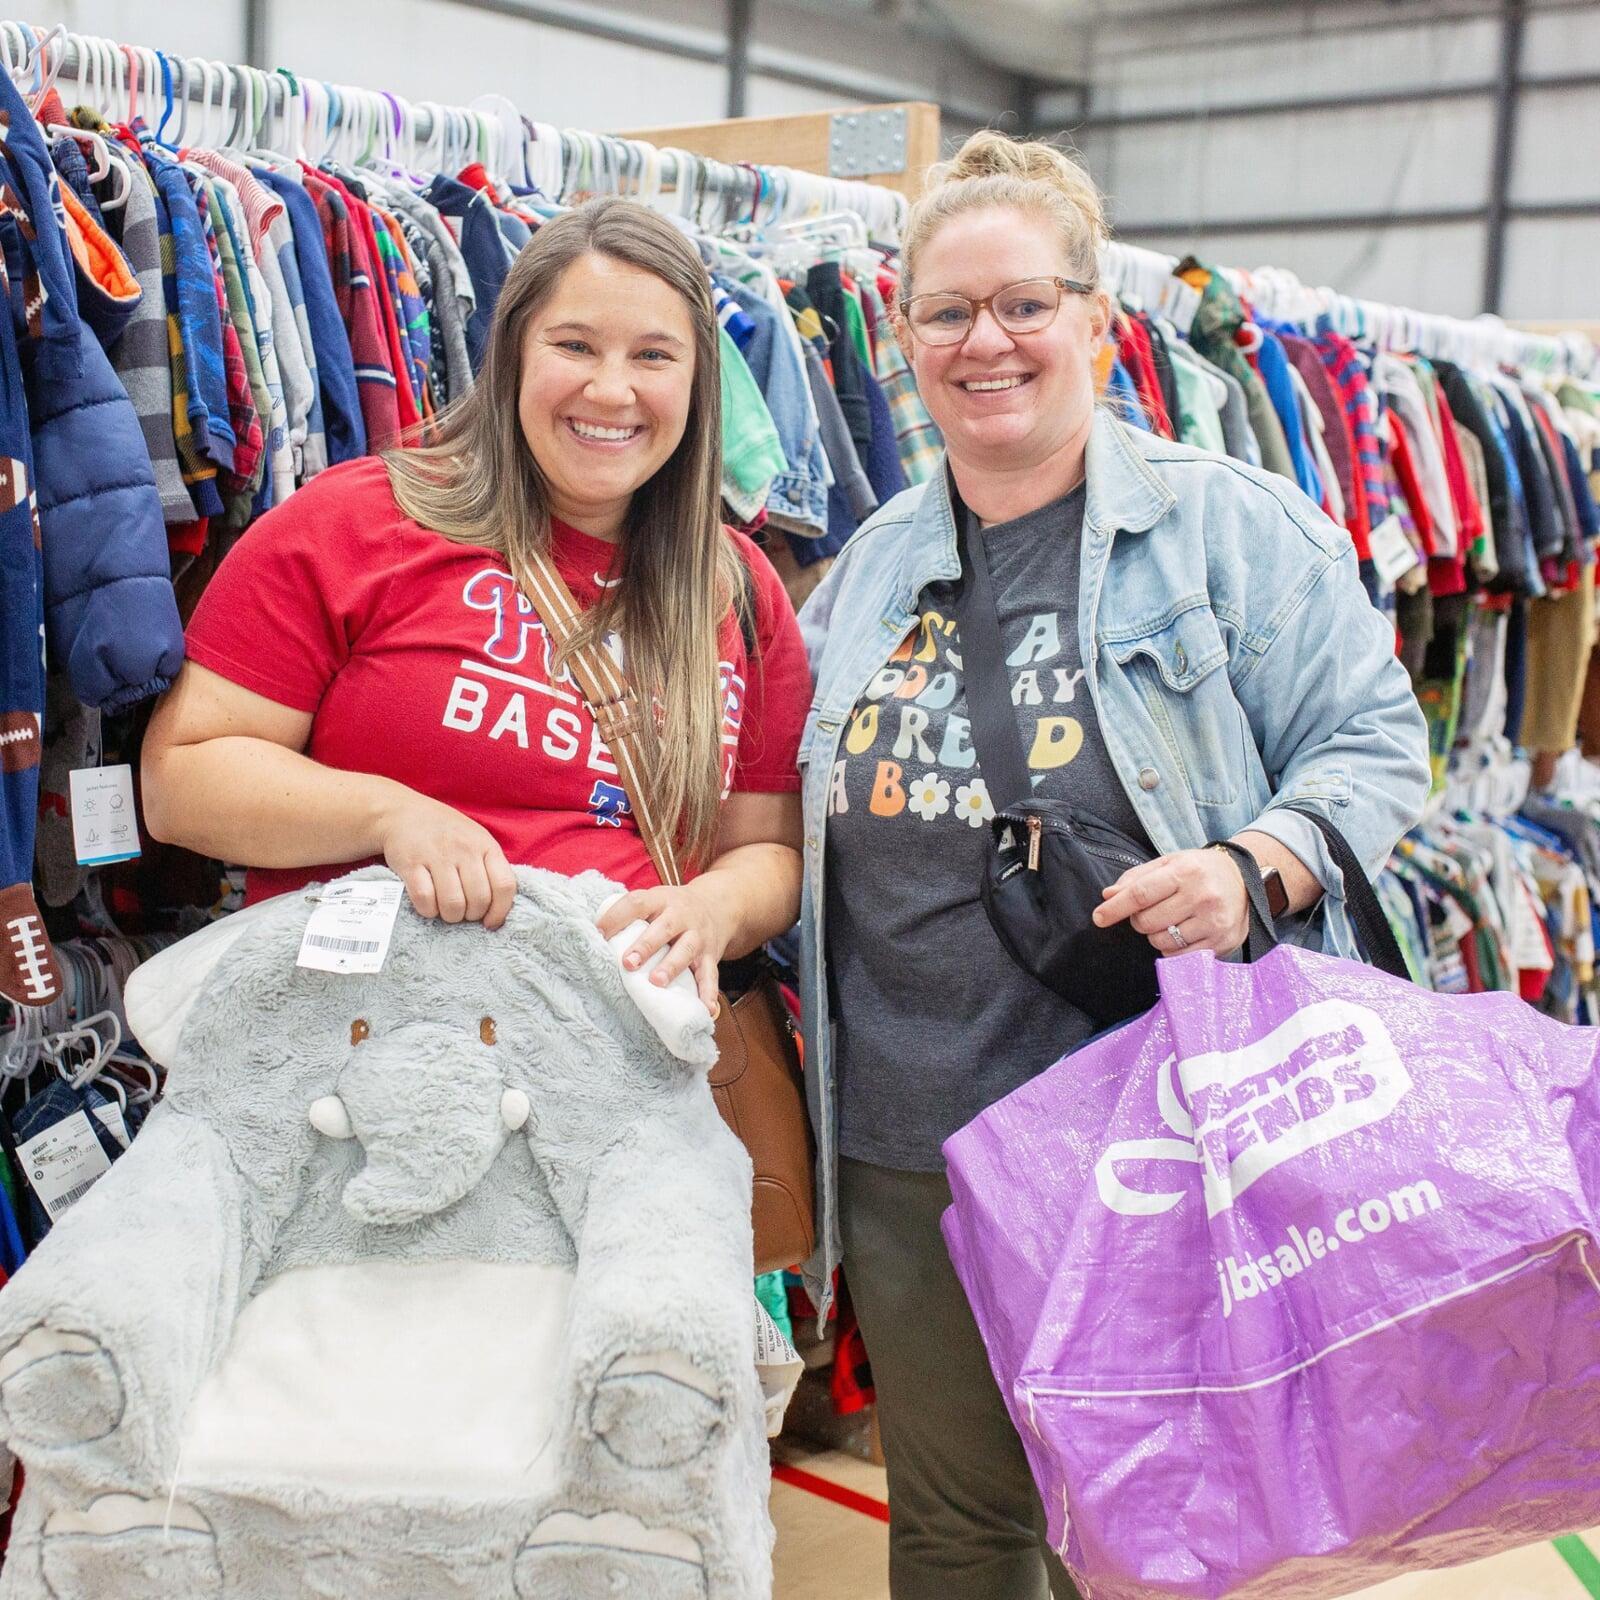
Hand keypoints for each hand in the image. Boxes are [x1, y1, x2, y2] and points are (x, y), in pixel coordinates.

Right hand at [375, 790, 517, 929]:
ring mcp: (437, 855)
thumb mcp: (476, 840)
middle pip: (479, 900)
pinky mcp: (411, 863)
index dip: (500, 911)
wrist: (403, 812)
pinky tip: (428, 905)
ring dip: (450, 916)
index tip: (490, 923)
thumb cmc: (446, 833)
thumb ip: (489, 868)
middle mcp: (464, 849)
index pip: (504, 885)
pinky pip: (425, 899)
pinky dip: (428, 910)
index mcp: (486, 845)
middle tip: (463, 913)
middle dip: (471, 916)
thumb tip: (500, 908)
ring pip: (453, 904)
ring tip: (446, 910)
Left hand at [595, 881, 730, 1012]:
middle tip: (628, 963)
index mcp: (660, 900)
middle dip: (646, 946)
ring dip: (672, 966)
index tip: (598, 933)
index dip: (617, 917)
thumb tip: (589, 936)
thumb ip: (629, 916)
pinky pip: (711, 975)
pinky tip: (705, 1009)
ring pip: (686, 950)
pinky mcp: (711, 955)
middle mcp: (681, 915)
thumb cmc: (671, 909)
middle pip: (664, 927)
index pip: (637, 903)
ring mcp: (698, 935)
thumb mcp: (653, 902)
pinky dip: (708, 993)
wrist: (717, 905)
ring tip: (657, 982)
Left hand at [1093, 847, 1248, 957]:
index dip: (1115, 908)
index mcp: (1185, 872)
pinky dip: (1172, 949)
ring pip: (1161, 942)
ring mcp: (1213, 922)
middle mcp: (1202, 896)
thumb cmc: (1199, 871)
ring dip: (1156, 935)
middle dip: (1140, 920)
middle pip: (1147, 922)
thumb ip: (1136, 879)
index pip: (1141, 894)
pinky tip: (1182, 933)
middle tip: (1151, 912)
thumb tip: (1108, 895)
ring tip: (1171, 921)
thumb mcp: (1168, 864)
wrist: (1244, 880)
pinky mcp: (1221, 943)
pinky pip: (1179, 957)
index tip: (1099, 917)